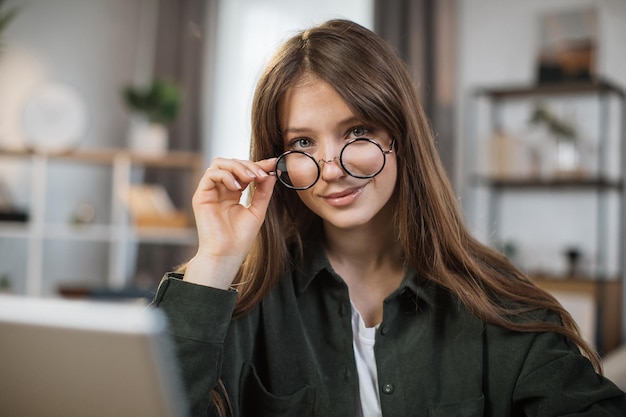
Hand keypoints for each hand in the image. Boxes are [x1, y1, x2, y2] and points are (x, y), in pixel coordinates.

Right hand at [183, 157, 276, 288]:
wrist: (227, 255)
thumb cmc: (240, 238)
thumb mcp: (257, 211)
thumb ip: (263, 191)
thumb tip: (271, 173)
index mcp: (232, 193)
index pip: (243, 171)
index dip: (257, 164)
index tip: (273, 164)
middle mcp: (220, 190)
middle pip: (231, 163)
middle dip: (249, 164)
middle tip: (261, 174)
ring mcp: (210, 192)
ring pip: (219, 164)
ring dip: (238, 167)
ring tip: (250, 178)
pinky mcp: (201, 196)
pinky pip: (211, 174)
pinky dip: (226, 175)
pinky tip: (237, 187)